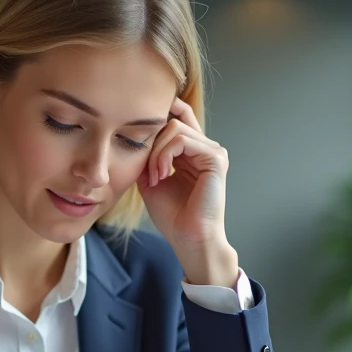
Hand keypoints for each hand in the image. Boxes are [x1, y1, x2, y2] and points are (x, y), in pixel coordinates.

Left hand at [138, 96, 238, 286]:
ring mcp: (213, 152)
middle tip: (147, 172)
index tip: (137, 123)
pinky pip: (182, 140)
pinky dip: (164, 156)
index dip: (160, 114)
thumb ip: (147, 155)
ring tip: (154, 177)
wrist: (188, 238)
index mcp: (193, 153)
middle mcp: (206, 149)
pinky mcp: (215, 159)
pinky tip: (162, 174)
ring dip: (156, 153)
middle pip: (173, 121)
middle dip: (152, 143)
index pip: (179, 118)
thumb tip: (135, 134)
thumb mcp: (151, 179)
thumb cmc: (173, 216)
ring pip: (175, 128)